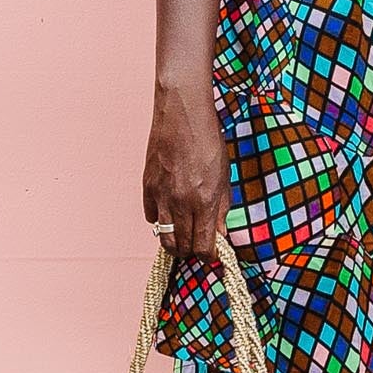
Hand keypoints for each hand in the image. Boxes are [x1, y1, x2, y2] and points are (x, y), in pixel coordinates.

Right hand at [141, 77, 229, 259]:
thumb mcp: (224, 176)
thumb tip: (220, 234)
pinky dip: (160, 222)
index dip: (209, 256)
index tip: (213, 254)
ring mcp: (161, 196)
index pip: (204, 246)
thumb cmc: (208, 142)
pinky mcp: (147, 187)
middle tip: (198, 245)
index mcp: (204, 201)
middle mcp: (181, 203)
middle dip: (192, 252)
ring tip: (184, 236)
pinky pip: (152, 218)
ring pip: (163, 238)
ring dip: (175, 242)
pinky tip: (170, 213)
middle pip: (182, 246)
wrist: (182, 116)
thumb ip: (221, 208)